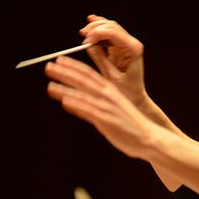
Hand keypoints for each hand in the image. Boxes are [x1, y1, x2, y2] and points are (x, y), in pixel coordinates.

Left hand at [45, 55, 161, 159]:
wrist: (149, 138)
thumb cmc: (130, 126)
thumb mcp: (111, 111)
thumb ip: (91, 107)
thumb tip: (70, 103)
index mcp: (110, 90)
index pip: (88, 74)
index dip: (73, 66)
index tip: (59, 61)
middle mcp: (108, 95)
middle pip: (83, 79)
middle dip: (65, 72)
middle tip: (49, 67)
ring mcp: (107, 107)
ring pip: (83, 94)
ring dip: (65, 88)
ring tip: (50, 85)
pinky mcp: (106, 120)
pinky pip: (88, 110)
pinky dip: (76, 104)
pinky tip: (64, 101)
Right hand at [79, 15, 147, 106]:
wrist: (136, 98)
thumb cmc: (127, 92)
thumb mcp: (111, 77)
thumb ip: (100, 59)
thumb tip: (88, 44)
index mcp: (133, 50)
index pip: (114, 33)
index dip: (98, 33)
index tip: (85, 39)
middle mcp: (132, 44)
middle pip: (112, 26)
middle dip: (96, 28)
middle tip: (82, 34)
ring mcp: (127, 44)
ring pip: (110, 27)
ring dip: (96, 27)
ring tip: (83, 32)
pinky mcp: (121, 48)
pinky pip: (109, 34)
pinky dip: (99, 30)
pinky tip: (91, 22)